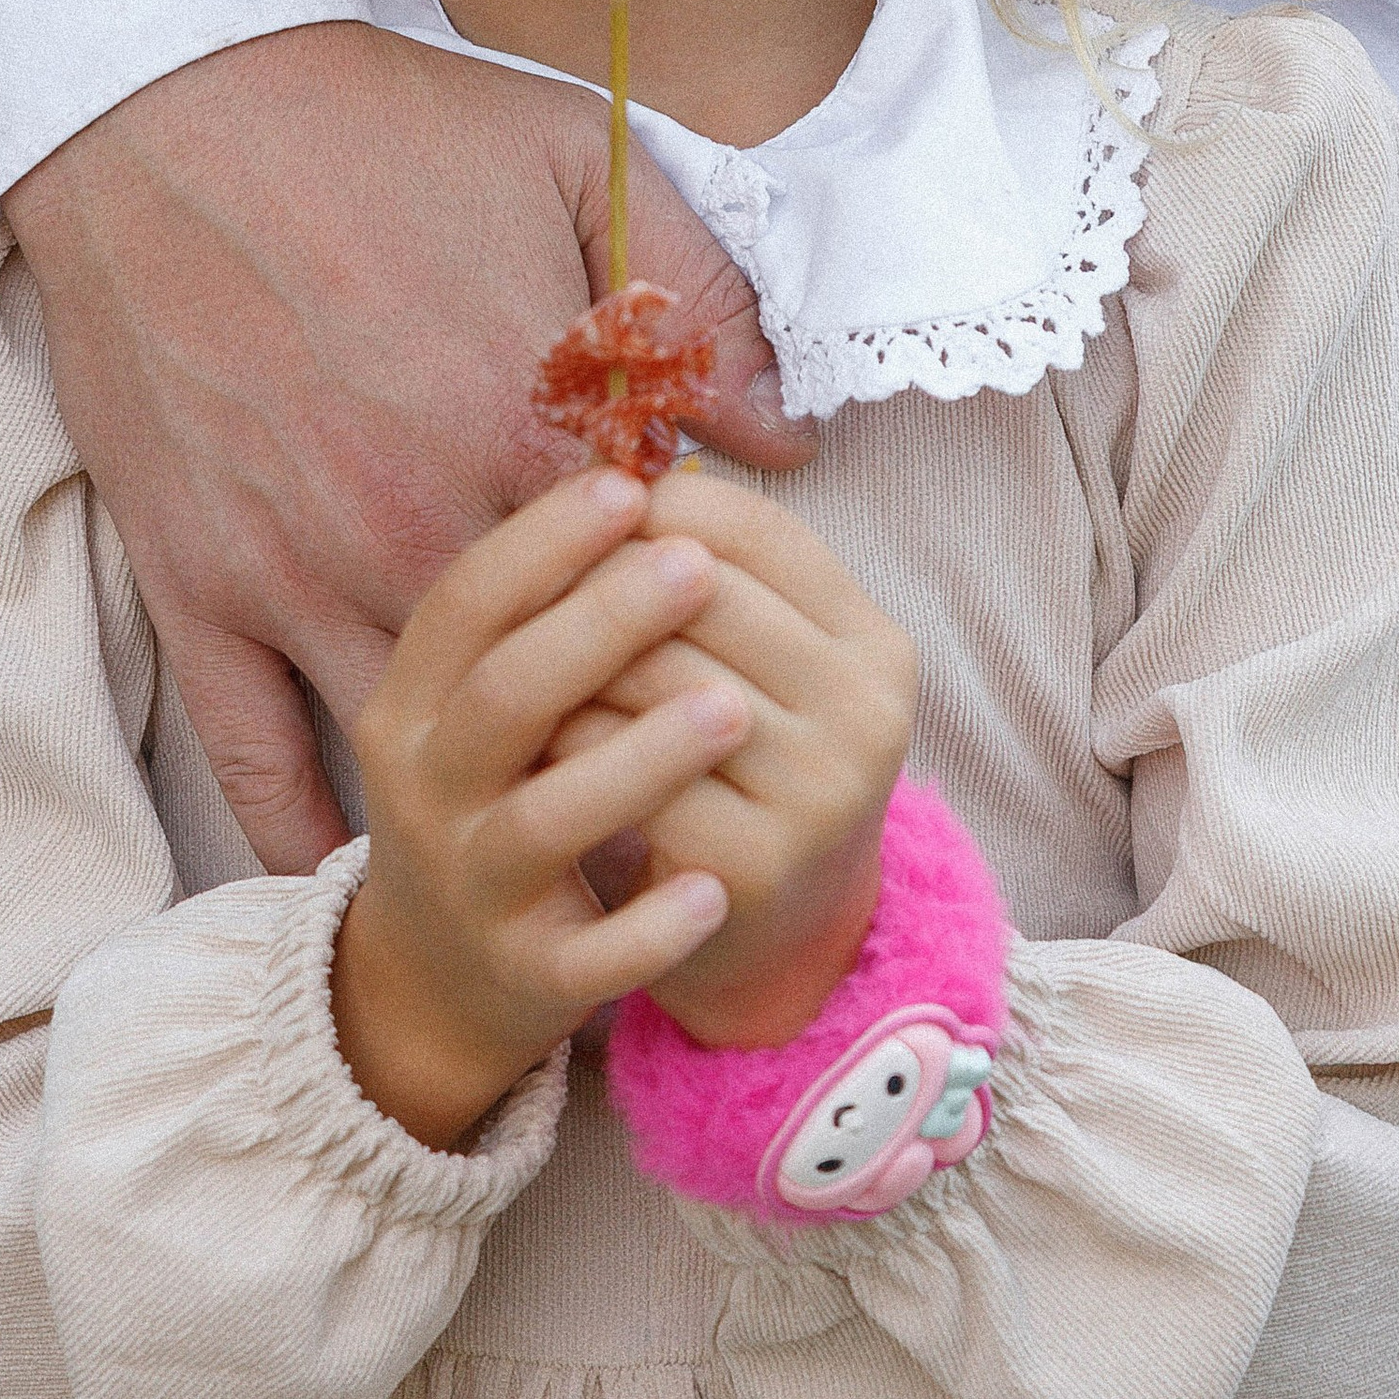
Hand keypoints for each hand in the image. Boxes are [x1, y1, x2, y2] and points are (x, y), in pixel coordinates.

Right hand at [5, 25, 816, 872]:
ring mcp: (295, 572)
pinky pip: (250, 749)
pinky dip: (299, 824)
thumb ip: (698, 295)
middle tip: (662, 750)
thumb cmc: (385, 126)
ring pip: (421, 735)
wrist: (166, 116)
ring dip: (492, 789)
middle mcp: (412, 529)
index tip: (720, 624)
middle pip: (551, 685)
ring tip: (550, 823)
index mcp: (519, 432)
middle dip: (614, 724)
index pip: (647, 578)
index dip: (691, 612)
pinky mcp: (196, 587)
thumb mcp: (577, 162)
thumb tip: (787, 433)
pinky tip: (353, 865)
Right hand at [332, 467, 745, 1144]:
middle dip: (600, 625)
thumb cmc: (488, 791)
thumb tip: (640, 467)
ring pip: (541, 820)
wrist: (432, 980)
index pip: (463, 605)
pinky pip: (583, 957)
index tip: (629, 487)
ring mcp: (468, 885)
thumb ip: (537, 604)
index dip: (542, 543)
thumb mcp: (478, 695)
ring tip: (732, 711)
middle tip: (696, 567)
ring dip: (636, 764)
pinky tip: (713, 888)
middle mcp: (423, 789)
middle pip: (502, 695)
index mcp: (409, 703)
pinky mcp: (521, 974)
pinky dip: (646, 927)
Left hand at [550, 468, 916, 1047]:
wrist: (767, 937)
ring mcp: (820, 790)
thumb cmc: (743, 769)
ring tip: (523, 659)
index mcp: (875, 642)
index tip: (587, 514)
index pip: (748, 525)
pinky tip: (539, 745)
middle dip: (599, 578)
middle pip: (697, 587)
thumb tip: (620, 461)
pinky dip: (569, 744)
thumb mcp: (762, 664)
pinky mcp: (757, 863)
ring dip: (570, 660)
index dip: (650, 505)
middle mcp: (868, 709)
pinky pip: (627, 769)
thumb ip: (713, 571)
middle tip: (532, 585)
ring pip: (654, 674)